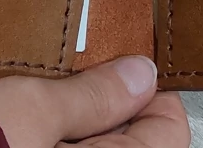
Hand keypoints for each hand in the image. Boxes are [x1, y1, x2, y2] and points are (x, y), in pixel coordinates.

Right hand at [0, 55, 189, 147]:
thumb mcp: (34, 110)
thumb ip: (96, 97)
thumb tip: (143, 74)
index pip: (168, 132)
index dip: (154, 95)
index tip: (136, 64)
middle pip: (127, 137)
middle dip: (113, 101)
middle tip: (92, 63)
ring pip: (91, 141)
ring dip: (81, 112)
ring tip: (58, 77)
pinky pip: (55, 143)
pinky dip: (55, 126)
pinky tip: (35, 100)